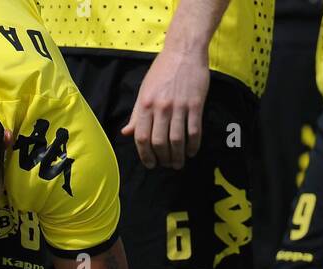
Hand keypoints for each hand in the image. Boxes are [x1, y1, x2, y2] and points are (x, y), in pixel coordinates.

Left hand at [120, 48, 209, 168]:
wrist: (184, 50)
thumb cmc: (162, 70)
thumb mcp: (144, 91)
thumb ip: (136, 114)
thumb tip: (126, 133)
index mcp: (145, 104)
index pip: (142, 137)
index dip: (145, 155)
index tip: (150, 163)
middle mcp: (161, 107)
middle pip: (159, 142)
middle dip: (162, 158)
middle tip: (165, 165)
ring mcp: (179, 106)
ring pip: (177, 140)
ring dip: (177, 156)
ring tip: (178, 163)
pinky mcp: (196, 104)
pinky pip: (194, 130)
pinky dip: (193, 144)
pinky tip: (191, 151)